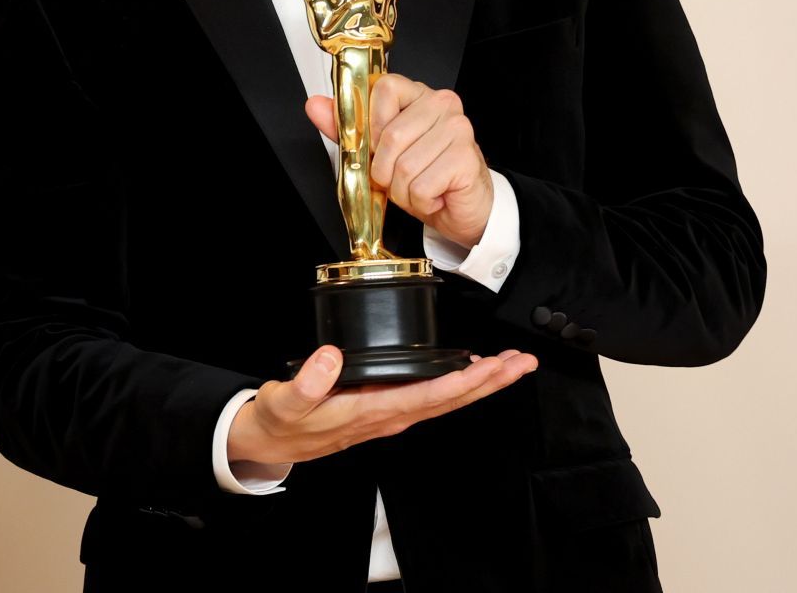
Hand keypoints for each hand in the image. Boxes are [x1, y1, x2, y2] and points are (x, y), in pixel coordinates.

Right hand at [226, 345, 536, 465]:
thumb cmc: (281, 421)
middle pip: (450, 400)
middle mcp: (389, 416)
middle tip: (522, 362)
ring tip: (511, 364)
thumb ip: (307, 382)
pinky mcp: (386, 406)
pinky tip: (470, 369)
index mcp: (370, 412)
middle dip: (489, 381)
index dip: (461, 381)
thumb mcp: (284, 401)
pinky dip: (458, 382)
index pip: (426, 397)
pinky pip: (433, 395)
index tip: (489, 366)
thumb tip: (330, 356)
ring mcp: (391, 413)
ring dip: (482, 382)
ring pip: (447, 399)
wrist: (274, 441)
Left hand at [306, 73, 494, 247]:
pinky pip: (421, 186)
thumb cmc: (425, 176)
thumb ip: (348, 128)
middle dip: (386, 171)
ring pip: (403, 166)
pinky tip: (434, 196)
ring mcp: (458, 129)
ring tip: (419, 188)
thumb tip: (316, 105)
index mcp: (419, 95)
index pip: (383, 88)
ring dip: (403, 190)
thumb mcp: (381, 153)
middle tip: (400, 178)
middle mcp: (443, 105)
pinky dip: (420, 202)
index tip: (379, 147)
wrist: (462, 207)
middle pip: (390, 136)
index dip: (373, 125)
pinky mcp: (466, 158)